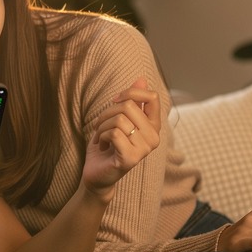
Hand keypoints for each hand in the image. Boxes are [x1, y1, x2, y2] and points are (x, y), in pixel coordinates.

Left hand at [81, 77, 160, 195]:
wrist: (97, 173)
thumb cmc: (107, 144)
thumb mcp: (118, 118)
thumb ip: (132, 100)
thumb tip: (141, 79)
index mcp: (153, 126)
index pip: (152, 97)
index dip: (130, 93)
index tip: (115, 100)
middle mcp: (154, 137)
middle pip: (129, 106)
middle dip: (107, 112)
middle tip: (100, 126)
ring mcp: (145, 149)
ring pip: (119, 119)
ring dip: (101, 126)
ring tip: (101, 137)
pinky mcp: (132, 158)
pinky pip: (113, 133)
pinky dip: (100, 137)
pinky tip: (102, 146)